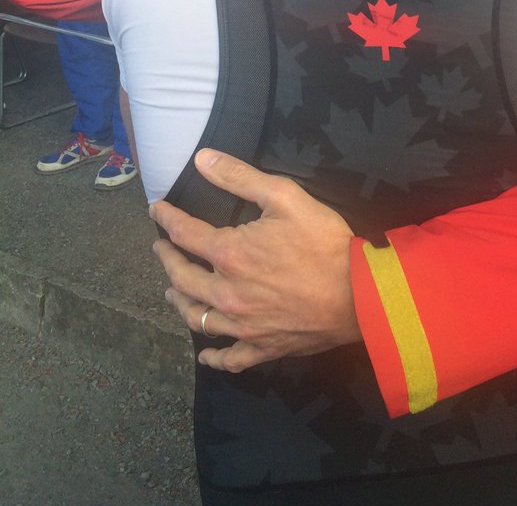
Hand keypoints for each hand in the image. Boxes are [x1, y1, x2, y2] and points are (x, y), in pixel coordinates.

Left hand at [150, 149, 358, 371]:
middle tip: (161, 248)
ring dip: (180, 301)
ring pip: (197, 318)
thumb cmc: (323, 241)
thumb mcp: (285, 196)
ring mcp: (242, 325)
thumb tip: (201, 159)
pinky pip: (229, 358)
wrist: (359, 293)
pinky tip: (206, 354)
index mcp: (229, 254)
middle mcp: (226, 294)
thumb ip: (240, 177)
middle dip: (167, 259)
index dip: (166, 219)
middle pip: (182, 278)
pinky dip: (213, 357)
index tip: (155, 210)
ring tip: (172, 291)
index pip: (184, 234)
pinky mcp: (262, 347)